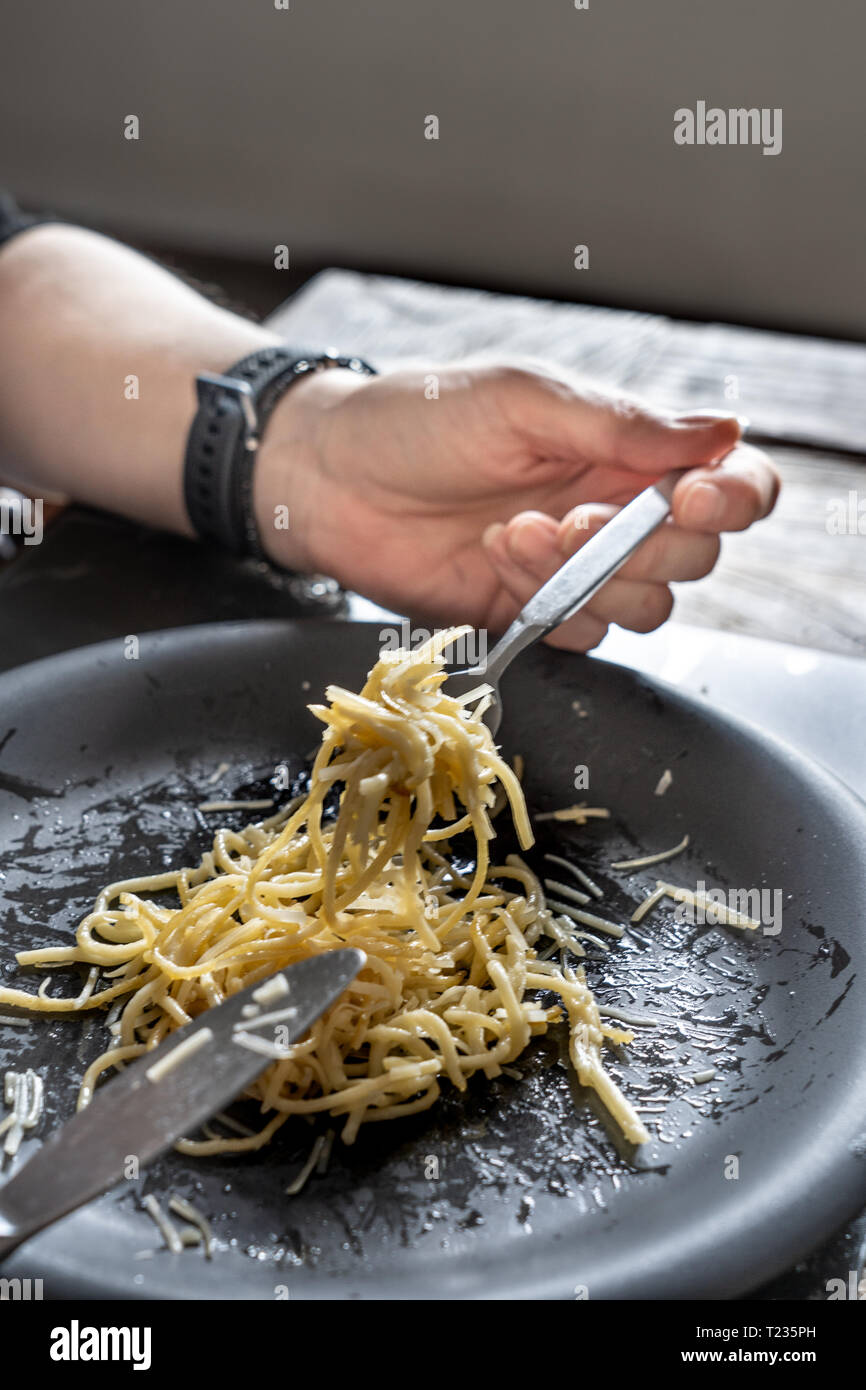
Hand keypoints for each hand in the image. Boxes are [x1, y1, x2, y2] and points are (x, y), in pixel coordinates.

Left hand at [256, 362, 779, 649]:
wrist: (332, 480)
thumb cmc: (419, 418)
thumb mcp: (522, 401)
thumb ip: (621, 424)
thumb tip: (723, 430)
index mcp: (626, 448)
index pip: (731, 481)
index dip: (735, 498)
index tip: (692, 497)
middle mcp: (615, 510)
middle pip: (696, 556)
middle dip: (642, 546)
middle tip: (571, 519)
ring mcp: (576, 569)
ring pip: (648, 607)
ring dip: (590, 578)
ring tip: (514, 534)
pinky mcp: (534, 614)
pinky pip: (586, 636)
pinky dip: (551, 607)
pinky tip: (496, 562)